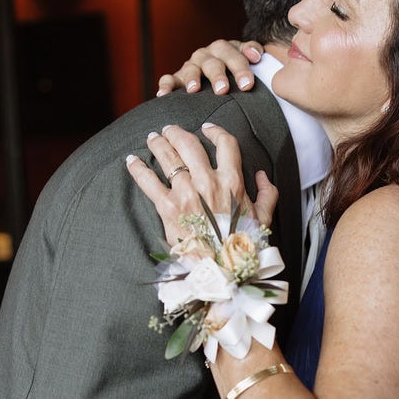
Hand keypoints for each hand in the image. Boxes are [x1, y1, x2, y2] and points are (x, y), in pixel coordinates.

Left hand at [126, 123, 277, 245]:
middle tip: (169, 129)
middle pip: (189, 145)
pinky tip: (131, 160)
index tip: (206, 128)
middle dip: (177, 133)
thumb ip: (267, 194)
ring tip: (152, 138)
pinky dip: (138, 169)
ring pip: (168, 158)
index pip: (225, 144)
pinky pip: (148, 182)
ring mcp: (186, 194)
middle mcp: (207, 183)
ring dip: (158, 144)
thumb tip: (261, 176)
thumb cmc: (242, 245)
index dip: (215, 131)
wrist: (221, 270)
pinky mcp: (167, 208)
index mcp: (232, 182)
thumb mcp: (262, 218)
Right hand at [156, 39, 263, 96]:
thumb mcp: (245, 59)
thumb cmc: (234, 70)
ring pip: (191, 69)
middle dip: (217, 75)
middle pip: (212, 62)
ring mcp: (191, 66)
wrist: (217, 75)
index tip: (247, 85)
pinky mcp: (177, 77)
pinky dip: (165, 85)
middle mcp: (206, 55)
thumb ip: (252, 51)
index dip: (240, 69)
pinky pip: (168, 79)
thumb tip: (256, 54)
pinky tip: (163, 95)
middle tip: (223, 90)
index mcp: (225, 49)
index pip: (234, 55)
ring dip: (192, 78)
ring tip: (194, 90)